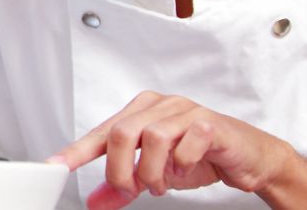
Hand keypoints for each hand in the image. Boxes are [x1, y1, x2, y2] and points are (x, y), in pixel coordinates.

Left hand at [50, 91, 293, 209]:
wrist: (251, 158)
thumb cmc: (201, 156)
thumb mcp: (156, 174)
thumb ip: (125, 185)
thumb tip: (95, 201)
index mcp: (141, 111)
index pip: (102, 132)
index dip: (77, 151)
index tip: (55, 166)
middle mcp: (160, 105)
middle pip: (121, 134)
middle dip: (122, 171)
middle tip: (133, 190)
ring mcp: (186, 111)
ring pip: (151, 138)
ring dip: (153, 172)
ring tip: (161, 184)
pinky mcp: (210, 123)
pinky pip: (186, 144)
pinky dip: (182, 165)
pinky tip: (186, 170)